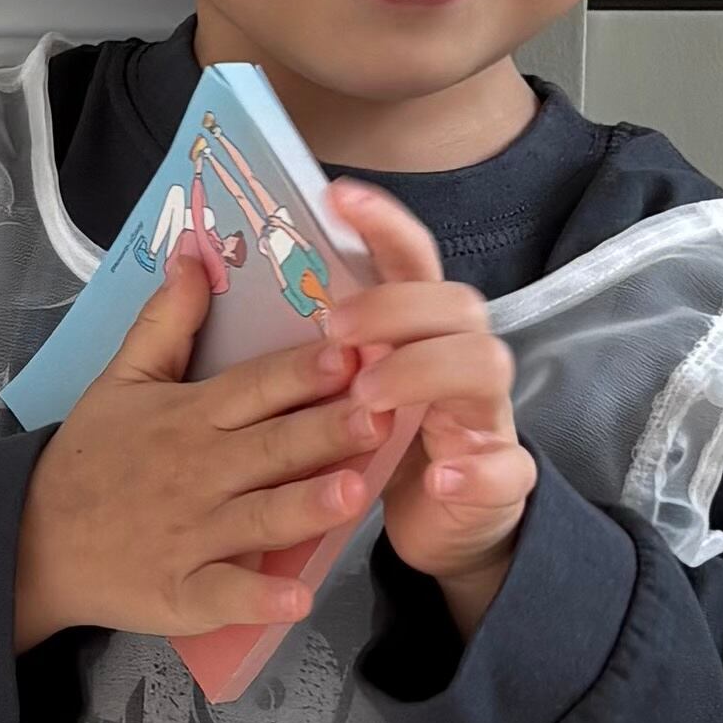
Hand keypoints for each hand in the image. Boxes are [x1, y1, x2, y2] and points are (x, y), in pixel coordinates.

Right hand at [12, 238, 378, 649]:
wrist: (33, 540)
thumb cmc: (91, 458)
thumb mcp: (121, 379)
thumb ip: (167, 321)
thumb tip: (193, 253)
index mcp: (191, 417)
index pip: (256, 386)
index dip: (304, 370)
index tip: (353, 350)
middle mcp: (198, 472)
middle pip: (272, 448)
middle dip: (326, 431)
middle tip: (379, 414)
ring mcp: (191, 535)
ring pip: (260, 518)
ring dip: (305, 506)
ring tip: (354, 493)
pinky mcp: (182, 592)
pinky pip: (226, 594)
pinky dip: (259, 598)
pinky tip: (298, 598)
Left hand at [320, 188, 536, 636]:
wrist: (435, 528)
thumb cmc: (378, 446)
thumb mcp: (342, 390)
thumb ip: (311, 343)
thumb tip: (217, 276)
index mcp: (420, 332)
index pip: (412, 259)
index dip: (382, 223)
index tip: (334, 195)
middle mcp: (461, 361)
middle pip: (455, 302)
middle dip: (394, 306)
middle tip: (333, 330)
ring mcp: (487, 418)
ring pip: (486, 366)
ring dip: (424, 372)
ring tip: (368, 399)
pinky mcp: (500, 480)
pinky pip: (506, 469)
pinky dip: (476, 469)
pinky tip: (439, 475)